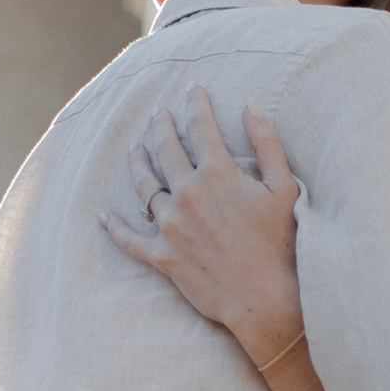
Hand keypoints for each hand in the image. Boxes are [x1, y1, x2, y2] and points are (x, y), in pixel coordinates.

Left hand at [101, 93, 305, 370]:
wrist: (265, 300)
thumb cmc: (281, 245)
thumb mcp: (284, 188)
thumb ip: (266, 142)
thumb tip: (250, 104)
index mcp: (217, 174)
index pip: (200, 127)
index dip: (196, 104)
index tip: (193, 90)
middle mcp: (188, 194)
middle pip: (165, 149)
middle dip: (160, 126)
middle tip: (157, 114)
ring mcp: (171, 225)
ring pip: (144, 185)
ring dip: (138, 162)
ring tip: (135, 148)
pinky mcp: (163, 256)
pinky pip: (130, 239)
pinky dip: (116, 228)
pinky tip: (105, 216)